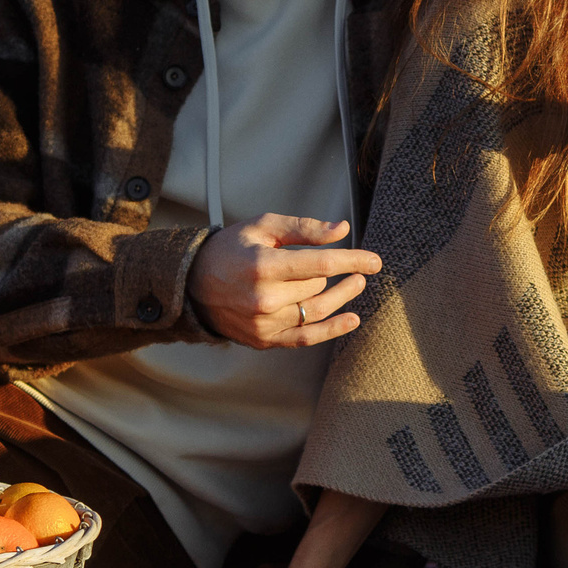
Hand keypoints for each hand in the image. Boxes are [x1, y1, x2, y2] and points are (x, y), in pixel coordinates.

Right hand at [187, 214, 379, 349]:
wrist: (192, 284)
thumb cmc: (231, 249)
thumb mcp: (263, 227)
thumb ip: (303, 228)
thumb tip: (341, 229)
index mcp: (263, 266)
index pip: (321, 265)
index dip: (353, 261)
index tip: (375, 261)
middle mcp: (263, 298)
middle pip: (318, 287)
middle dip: (339, 276)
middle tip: (358, 269)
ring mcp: (263, 323)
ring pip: (316, 311)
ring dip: (342, 299)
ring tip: (357, 285)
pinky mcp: (263, 339)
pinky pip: (305, 338)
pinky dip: (331, 331)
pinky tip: (351, 320)